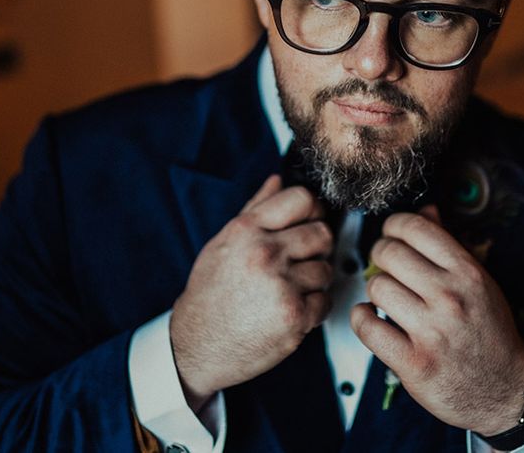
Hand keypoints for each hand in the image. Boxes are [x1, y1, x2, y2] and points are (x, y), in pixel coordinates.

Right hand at [170, 175, 332, 410]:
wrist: (198, 345)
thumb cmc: (211, 293)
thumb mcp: (225, 242)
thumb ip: (255, 209)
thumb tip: (278, 179)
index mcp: (247, 230)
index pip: (302, 199)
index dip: (311, 210)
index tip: (307, 223)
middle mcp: (264, 253)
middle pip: (322, 233)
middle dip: (316, 247)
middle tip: (300, 260)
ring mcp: (281, 285)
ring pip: (325, 269)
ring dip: (314, 280)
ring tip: (289, 288)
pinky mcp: (294, 316)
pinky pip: (325, 301)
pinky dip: (314, 307)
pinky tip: (291, 309)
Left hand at [350, 206, 523, 434]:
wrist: (507, 393)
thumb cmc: (489, 333)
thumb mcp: (478, 282)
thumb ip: (448, 244)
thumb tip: (426, 210)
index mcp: (467, 273)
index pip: (415, 227)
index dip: (394, 226)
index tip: (392, 235)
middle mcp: (450, 298)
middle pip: (388, 253)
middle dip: (380, 256)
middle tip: (386, 268)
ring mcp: (432, 332)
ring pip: (376, 286)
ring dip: (374, 291)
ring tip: (386, 299)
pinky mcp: (414, 363)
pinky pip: (367, 325)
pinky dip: (362, 319)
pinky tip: (373, 319)